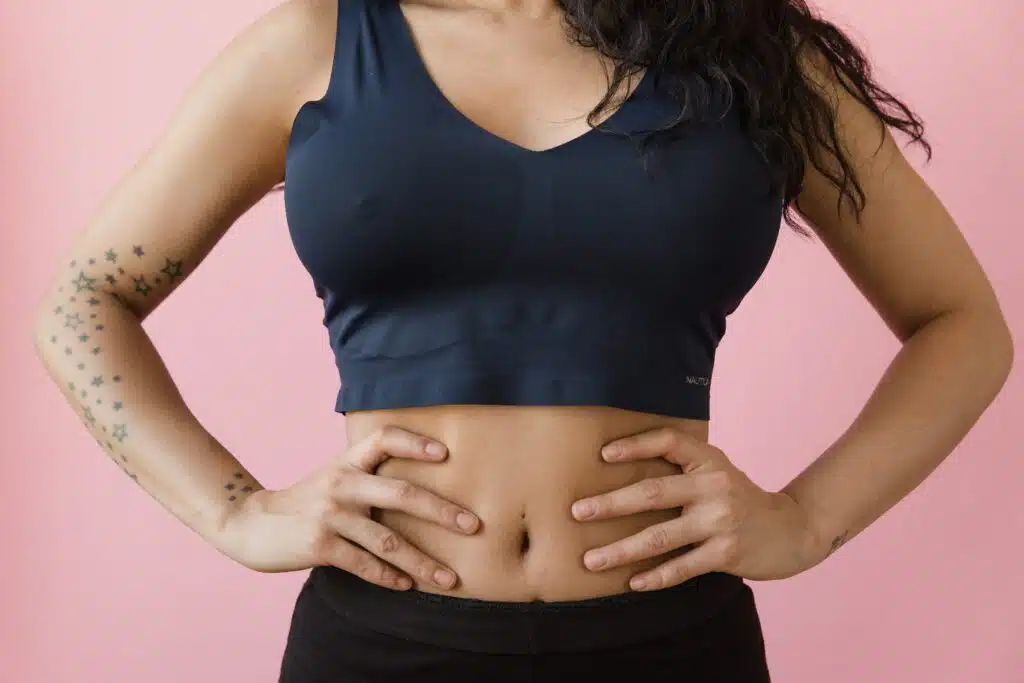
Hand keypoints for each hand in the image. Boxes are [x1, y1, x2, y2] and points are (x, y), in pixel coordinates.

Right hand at [219, 426, 479, 590]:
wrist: (251, 524)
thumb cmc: (307, 501)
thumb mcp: (335, 476)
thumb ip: (370, 474)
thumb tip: (425, 484)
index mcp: (348, 461)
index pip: (385, 438)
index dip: (414, 443)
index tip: (445, 454)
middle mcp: (342, 483)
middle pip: (400, 493)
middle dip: (441, 511)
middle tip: (473, 526)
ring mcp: (330, 514)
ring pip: (387, 540)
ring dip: (422, 562)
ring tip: (449, 578)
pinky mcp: (319, 545)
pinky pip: (363, 563)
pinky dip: (388, 576)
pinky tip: (407, 586)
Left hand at [571, 426, 817, 590]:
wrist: (790, 530)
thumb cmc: (737, 497)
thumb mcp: (715, 471)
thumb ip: (680, 466)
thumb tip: (615, 464)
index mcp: (708, 460)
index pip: (669, 441)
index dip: (637, 445)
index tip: (603, 454)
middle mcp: (714, 486)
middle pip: (653, 493)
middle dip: (610, 504)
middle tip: (577, 513)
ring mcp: (721, 521)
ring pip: (660, 537)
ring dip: (621, 550)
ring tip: (591, 560)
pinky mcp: (727, 553)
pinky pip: (682, 567)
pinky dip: (656, 577)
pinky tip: (632, 583)